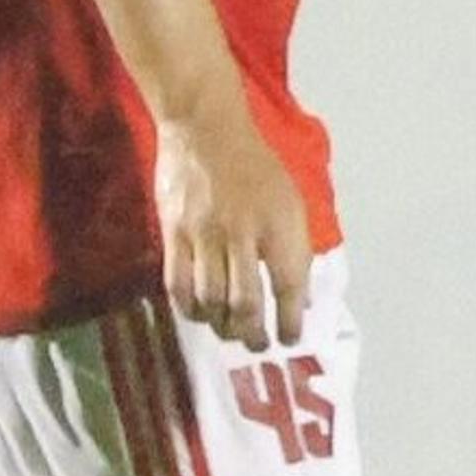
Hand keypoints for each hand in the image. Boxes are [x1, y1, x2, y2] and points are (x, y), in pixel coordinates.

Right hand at [154, 103, 312, 350]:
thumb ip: (294, 247)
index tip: (291, 338)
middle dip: (254, 333)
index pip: (289, 285)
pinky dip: (190, 308)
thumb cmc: (255, 166)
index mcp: (280, 224)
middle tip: (258, 345)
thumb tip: (302, 297)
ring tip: (231, 332)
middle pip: (247, 302)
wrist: (205, 130)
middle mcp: (243, 233)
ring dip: (222, 325)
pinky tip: (199, 314)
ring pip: (212, 299)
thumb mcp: (289, 200)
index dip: (291, 319)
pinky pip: (179, 284)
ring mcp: (205, 235)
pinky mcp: (174, 234)